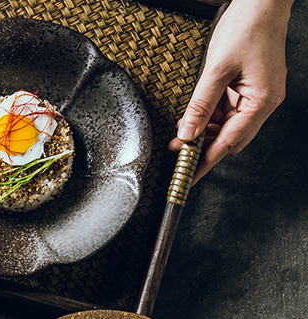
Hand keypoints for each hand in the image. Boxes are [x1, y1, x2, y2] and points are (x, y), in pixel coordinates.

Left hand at [168, 0, 292, 183]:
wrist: (262, 1)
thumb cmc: (247, 27)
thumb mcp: (215, 70)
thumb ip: (200, 106)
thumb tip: (187, 133)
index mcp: (261, 102)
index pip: (228, 142)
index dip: (206, 161)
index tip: (189, 176)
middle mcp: (264, 102)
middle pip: (230, 139)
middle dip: (204, 147)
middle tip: (179, 151)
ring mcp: (259, 96)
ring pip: (228, 127)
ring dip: (206, 132)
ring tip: (183, 133)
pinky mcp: (251, 88)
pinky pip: (229, 112)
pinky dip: (212, 118)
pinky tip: (196, 117)